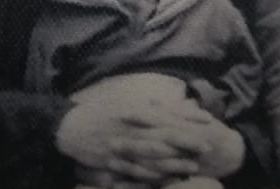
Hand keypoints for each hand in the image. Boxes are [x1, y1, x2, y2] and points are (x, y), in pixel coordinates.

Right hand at [56, 97, 224, 183]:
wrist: (71, 127)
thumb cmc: (99, 112)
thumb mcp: (122, 102)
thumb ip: (146, 106)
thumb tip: (169, 105)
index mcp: (134, 110)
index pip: (167, 113)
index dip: (188, 117)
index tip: (208, 119)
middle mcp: (131, 128)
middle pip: (164, 135)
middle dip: (187, 141)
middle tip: (208, 145)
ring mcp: (123, 146)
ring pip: (154, 156)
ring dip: (175, 162)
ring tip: (194, 166)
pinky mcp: (115, 162)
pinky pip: (137, 171)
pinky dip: (153, 176)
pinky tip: (167, 178)